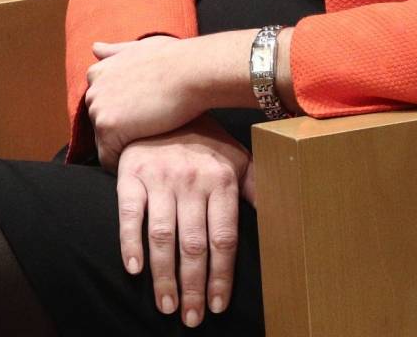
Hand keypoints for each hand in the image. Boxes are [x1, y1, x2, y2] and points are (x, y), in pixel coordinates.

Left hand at [87, 35, 213, 167]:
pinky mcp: (107, 127)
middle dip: (121, 135)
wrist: (189, 71)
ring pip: (103, 143)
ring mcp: (97, 109)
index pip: (103, 107)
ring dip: (123, 150)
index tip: (142, 124)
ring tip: (148, 151)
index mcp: (98, 73)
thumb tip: (95, 49)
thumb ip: (115, 52)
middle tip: (149, 140)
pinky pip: (107, 158)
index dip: (123, 118)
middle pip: (101, 126)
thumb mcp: (139, 48)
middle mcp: (92, 90)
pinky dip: (122, 165)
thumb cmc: (173, 59)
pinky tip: (144, 163)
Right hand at [115, 117, 250, 327]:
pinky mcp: (131, 174)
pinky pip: (129, 213)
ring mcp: (159, 177)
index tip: (217, 306)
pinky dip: (130, 242)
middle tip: (191, 319)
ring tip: (167, 306)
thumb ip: (257, 188)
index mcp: (221, 180)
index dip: (221, 276)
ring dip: (164, 275)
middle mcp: (191, 180)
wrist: (164, 102)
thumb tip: (287, 218)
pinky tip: (134, 269)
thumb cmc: (204, 141)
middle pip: (194, 244)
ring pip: (163, 235)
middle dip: (194, 286)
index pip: (224, 239)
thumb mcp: (237, 158)